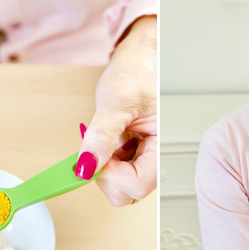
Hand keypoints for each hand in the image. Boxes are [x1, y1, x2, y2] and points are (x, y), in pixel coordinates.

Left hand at [76, 15, 156, 205]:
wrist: (142, 57)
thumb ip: (101, 137)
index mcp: (163, 146)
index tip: (96, 157)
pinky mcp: (134, 154)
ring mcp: (145, 157)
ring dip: (104, 166)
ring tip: (106, 136)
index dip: (112, 175)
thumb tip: (86, 167)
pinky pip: (116, 171)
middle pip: (128, 192)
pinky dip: (104, 159)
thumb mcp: (116, 102)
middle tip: (96, 147)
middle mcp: (156, 157)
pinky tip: (108, 139)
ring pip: (120, 184)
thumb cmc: (140, 71)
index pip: (137, 185)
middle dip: (106, 174)